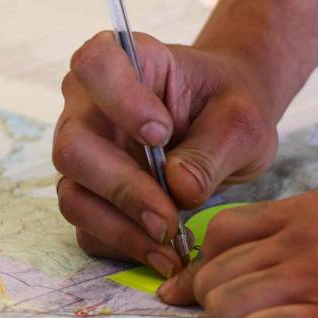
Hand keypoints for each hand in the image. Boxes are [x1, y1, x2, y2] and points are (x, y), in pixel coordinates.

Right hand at [54, 32, 279, 276]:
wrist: (229, 128)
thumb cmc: (231, 110)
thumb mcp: (242, 122)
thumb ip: (212, 150)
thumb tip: (178, 190)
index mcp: (128, 61)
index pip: (95, 65)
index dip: (119, 100)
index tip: (160, 133)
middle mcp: (90, 105)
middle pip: (74, 147)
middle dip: (123, 189)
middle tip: (170, 218)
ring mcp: (84, 152)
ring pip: (75, 194)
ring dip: (121, 227)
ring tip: (170, 248)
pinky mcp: (90, 193)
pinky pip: (88, 226)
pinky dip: (123, 245)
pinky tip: (163, 255)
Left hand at [157, 191, 317, 317]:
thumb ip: (308, 233)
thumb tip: (262, 263)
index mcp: (308, 211)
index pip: (218, 234)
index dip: (208, 270)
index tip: (220, 297)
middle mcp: (301, 239)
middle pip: (213, 277)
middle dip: (225, 306)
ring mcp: (316, 279)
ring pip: (224, 307)